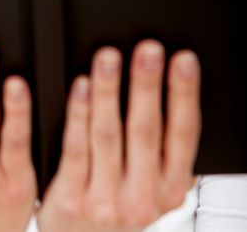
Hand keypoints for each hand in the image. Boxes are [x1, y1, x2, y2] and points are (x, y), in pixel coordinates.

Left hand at [37, 40, 200, 230]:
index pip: (183, 134)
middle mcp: (142, 196)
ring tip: (109, 58)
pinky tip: (80, 86)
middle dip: (147, 84)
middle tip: (148, 49)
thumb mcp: (155, 186)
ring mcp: (106, 199)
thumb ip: (167, 154)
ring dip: (109, 91)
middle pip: (145, 130)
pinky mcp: (71, 198)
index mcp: (170, 187)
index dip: (184, 94)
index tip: (183, 60)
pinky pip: (75, 147)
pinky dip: (78, 112)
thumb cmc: (121, 207)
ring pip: (107, 134)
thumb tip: (183, 99)